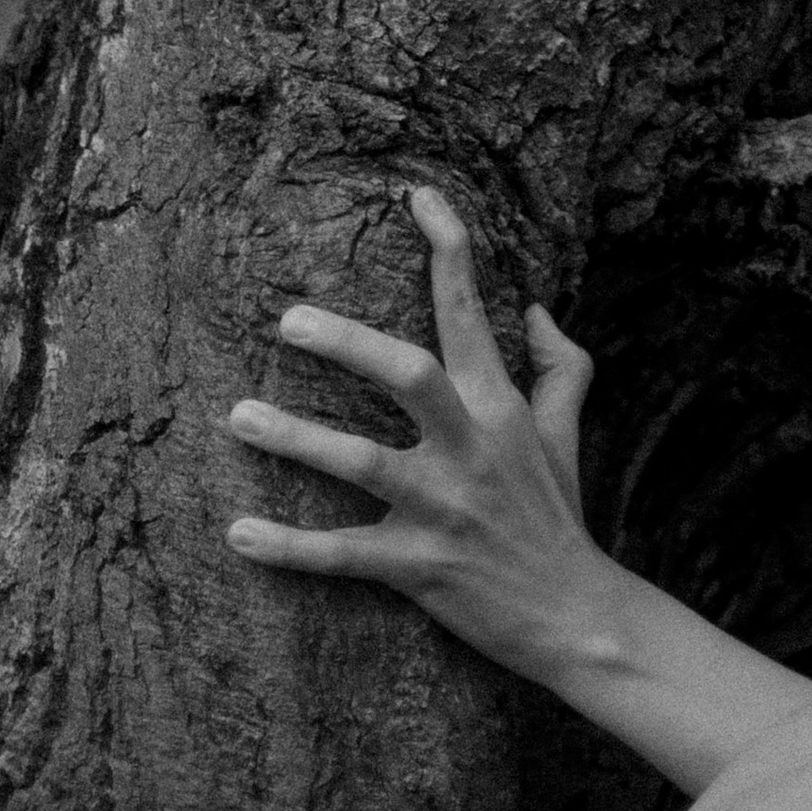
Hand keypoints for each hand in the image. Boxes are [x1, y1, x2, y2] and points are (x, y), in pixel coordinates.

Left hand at [224, 181, 611, 671]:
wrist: (573, 615)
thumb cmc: (559, 514)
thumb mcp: (563, 432)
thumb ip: (560, 366)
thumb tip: (534, 307)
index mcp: (499, 406)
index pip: (470, 312)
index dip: (448, 249)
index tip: (418, 196)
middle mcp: (470, 447)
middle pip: (410, 375)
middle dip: (349, 342)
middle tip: (287, 319)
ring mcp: (442, 508)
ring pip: (362, 463)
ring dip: (297, 439)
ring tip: (238, 415)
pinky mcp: (417, 566)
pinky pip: (341, 554)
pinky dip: (288, 547)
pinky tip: (238, 531)